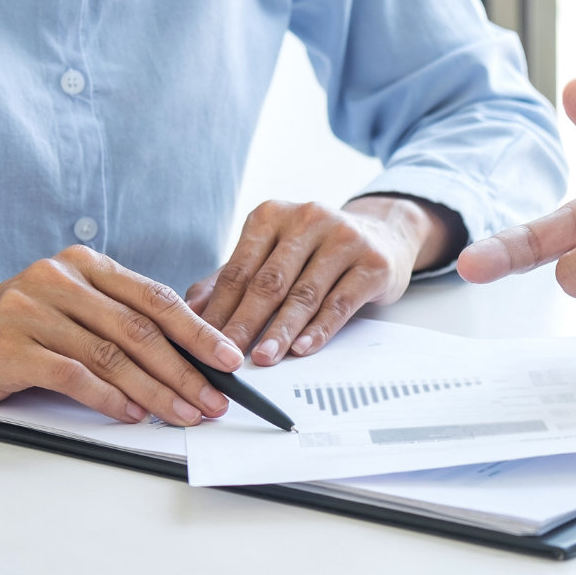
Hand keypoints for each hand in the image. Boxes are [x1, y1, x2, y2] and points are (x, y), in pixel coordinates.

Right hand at [0, 245, 242, 424]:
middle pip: (140, 329)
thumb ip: (123, 323)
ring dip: (156, 391)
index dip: (199, 331)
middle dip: (185, 370)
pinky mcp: (10, 344)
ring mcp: (31, 308)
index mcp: (85, 265)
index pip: (156, 298)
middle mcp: (59, 278)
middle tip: (214, 399)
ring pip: (112, 355)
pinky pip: (74, 375)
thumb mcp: (75, 313)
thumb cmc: (21, 333)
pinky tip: (132, 415)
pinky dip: (110, 399)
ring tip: (184, 414)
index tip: (230, 359)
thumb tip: (194, 359)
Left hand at [189, 194, 458, 365]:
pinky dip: (320, 329)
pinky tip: (303, 348)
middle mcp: (307, 219)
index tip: (203, 343)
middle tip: (227, 356)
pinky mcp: (373, 263)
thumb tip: (192, 310)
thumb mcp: (273, 254)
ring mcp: (344, 239)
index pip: (239, 269)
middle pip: (269, 282)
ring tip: (263, 359)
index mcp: (272, 215)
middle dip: (244, 323)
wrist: (383, 234)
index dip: (219, 309)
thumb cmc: (318, 250)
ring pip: (304, 294)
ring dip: (280, 331)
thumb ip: (232, 278)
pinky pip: (340, 303)